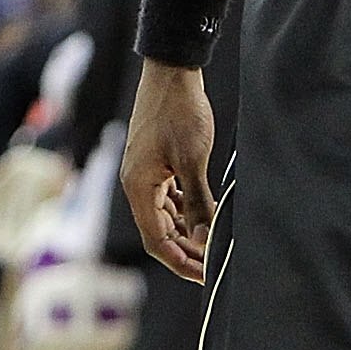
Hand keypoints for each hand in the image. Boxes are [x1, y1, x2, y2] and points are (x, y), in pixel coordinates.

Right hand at [120, 61, 217, 282]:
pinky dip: (186, 210)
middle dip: (185, 250)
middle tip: (212, 267)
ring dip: (187, 232)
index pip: (156, 239)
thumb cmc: (179, 113)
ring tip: (212, 246)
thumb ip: (199, 200)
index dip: (179, 260)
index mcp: (139, 188)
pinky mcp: (158, 163)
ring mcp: (146, 174)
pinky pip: (170, 197)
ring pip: (166, 215)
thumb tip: (205, 235)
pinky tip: (205, 216)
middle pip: (160, 231)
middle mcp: (138, 185)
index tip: (204, 275)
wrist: (171, 74)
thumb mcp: (193, 159)